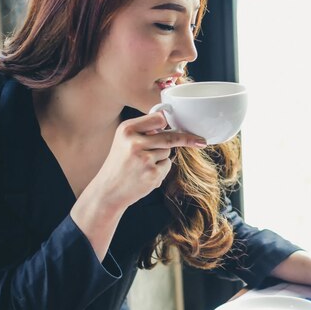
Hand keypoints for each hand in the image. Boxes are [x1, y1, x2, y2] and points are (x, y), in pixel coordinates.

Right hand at [91, 112, 205, 210]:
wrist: (108, 190)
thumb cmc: (120, 164)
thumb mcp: (124, 141)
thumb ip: (144, 131)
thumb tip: (171, 124)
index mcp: (127, 129)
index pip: (158, 119)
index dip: (169, 122)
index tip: (186, 120)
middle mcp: (135, 142)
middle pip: (170, 136)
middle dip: (187, 139)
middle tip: (201, 141)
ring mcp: (144, 159)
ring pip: (168, 152)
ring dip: (161, 157)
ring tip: (143, 165)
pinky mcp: (152, 174)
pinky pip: (167, 165)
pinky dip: (161, 170)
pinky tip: (145, 175)